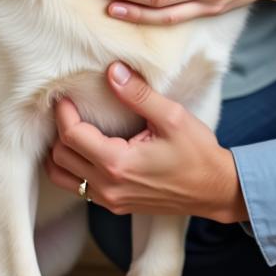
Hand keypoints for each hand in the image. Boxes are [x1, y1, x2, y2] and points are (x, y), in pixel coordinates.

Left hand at [46, 62, 246, 222]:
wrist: (215, 190)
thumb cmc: (197, 154)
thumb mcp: (172, 117)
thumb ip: (138, 95)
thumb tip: (112, 71)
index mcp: (118, 164)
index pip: (72, 137)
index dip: (64, 112)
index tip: (65, 94)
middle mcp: (109, 187)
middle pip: (60, 157)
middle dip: (59, 129)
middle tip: (69, 106)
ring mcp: (111, 200)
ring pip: (63, 177)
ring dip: (61, 151)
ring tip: (73, 126)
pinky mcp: (116, 204)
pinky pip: (79, 187)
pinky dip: (72, 166)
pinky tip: (86, 146)